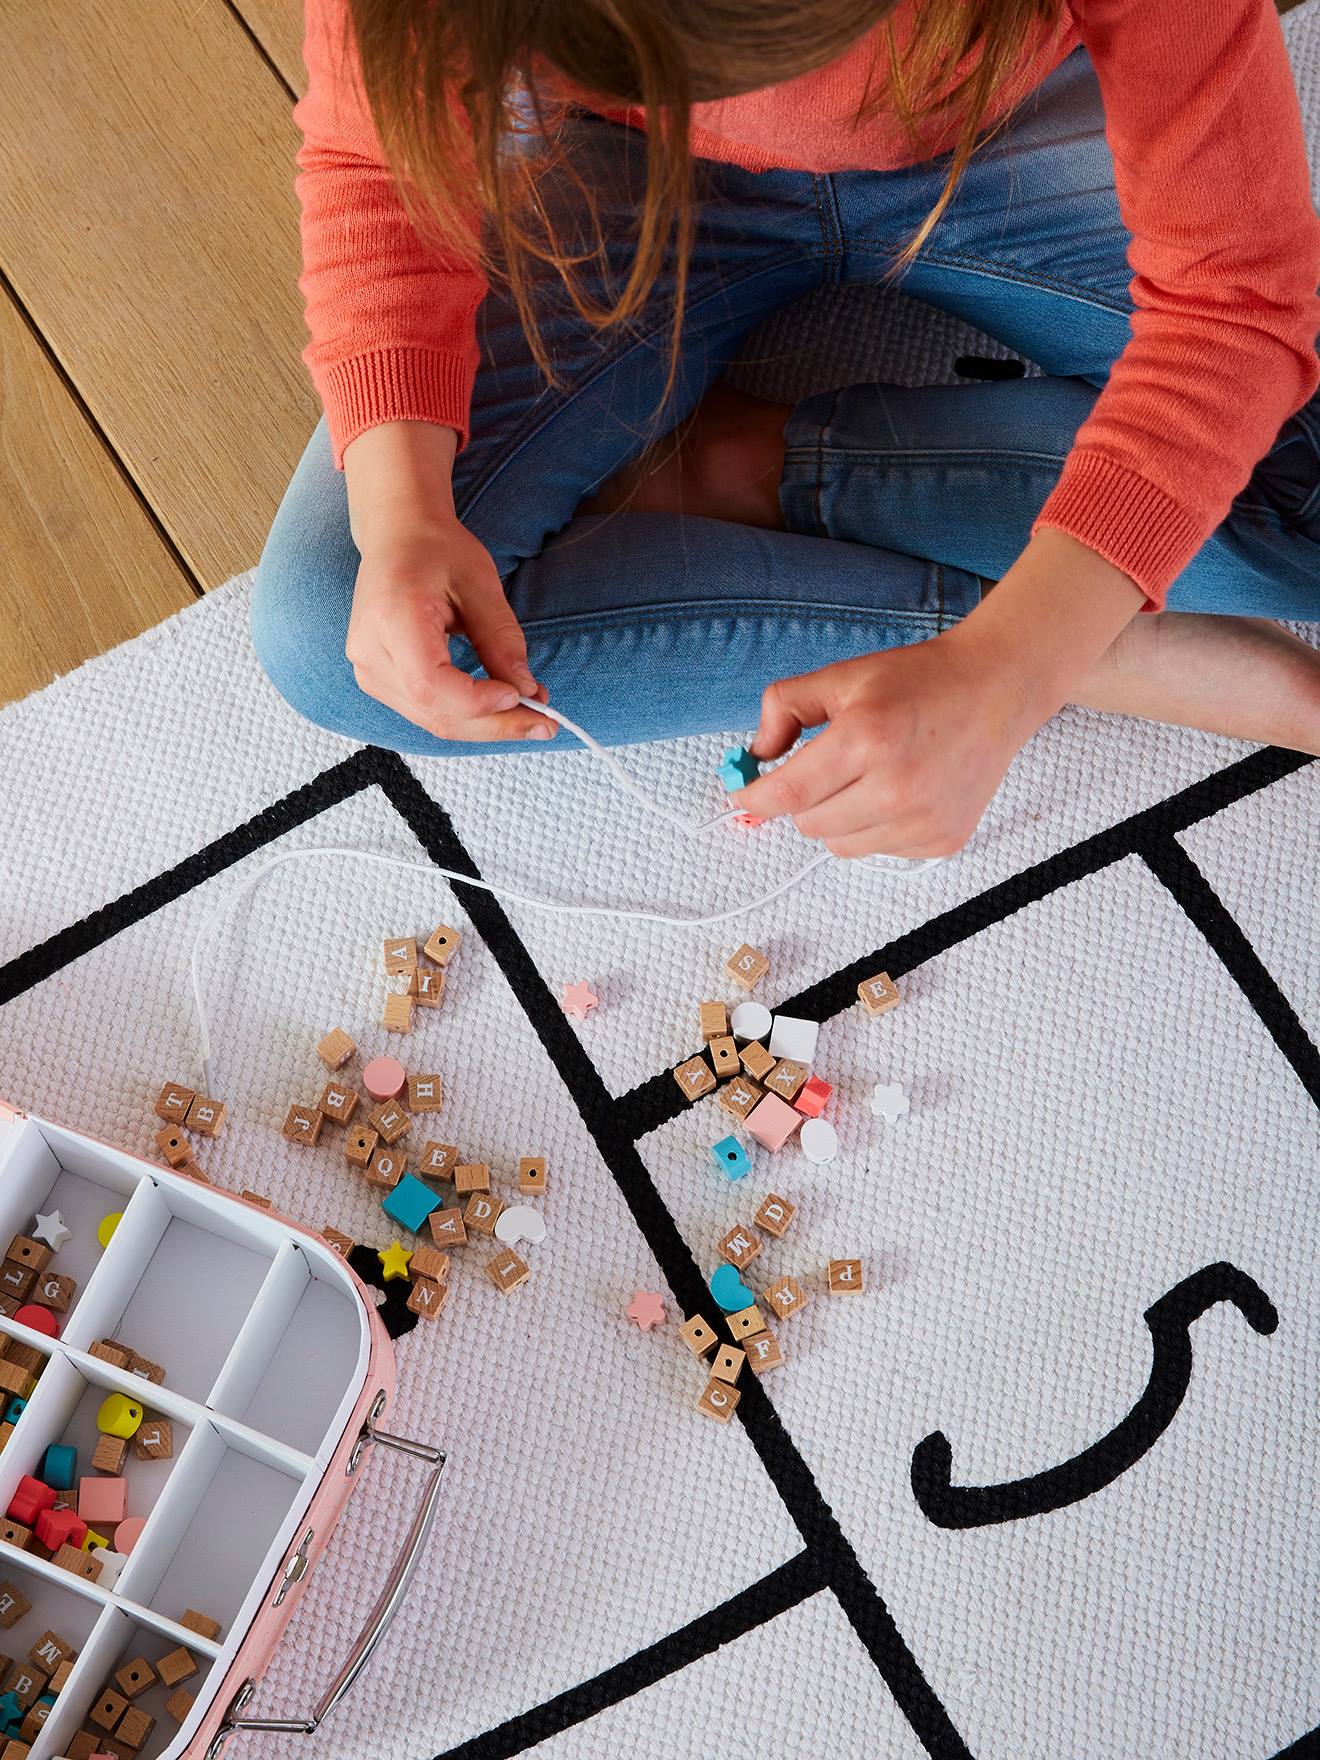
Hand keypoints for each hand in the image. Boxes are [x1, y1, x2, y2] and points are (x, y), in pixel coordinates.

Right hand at [343, 422, 551, 742]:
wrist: (396, 538)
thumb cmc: (436, 551)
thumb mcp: (479, 582)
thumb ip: (501, 638)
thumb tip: (526, 690)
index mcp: (390, 618)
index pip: (430, 683)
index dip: (478, 701)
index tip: (522, 696)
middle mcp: (369, 651)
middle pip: (435, 712)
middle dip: (496, 725)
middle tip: (547, 723)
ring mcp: (369, 671)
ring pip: (434, 720)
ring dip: (487, 726)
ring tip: (534, 717)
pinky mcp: (379, 681)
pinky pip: (428, 712)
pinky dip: (470, 717)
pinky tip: (504, 710)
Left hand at [735, 627, 1042, 858]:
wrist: (996, 689)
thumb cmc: (920, 681)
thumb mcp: (842, 677)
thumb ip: (784, 708)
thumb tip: (757, 756)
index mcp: (866, 739)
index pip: (787, 793)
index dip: (755, 797)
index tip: (744, 794)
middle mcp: (896, 787)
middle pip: (809, 824)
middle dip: (804, 799)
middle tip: (828, 767)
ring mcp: (923, 820)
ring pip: (840, 845)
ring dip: (840, 817)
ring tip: (870, 777)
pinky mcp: (942, 839)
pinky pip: (879, 850)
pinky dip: (876, 827)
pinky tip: (901, 791)